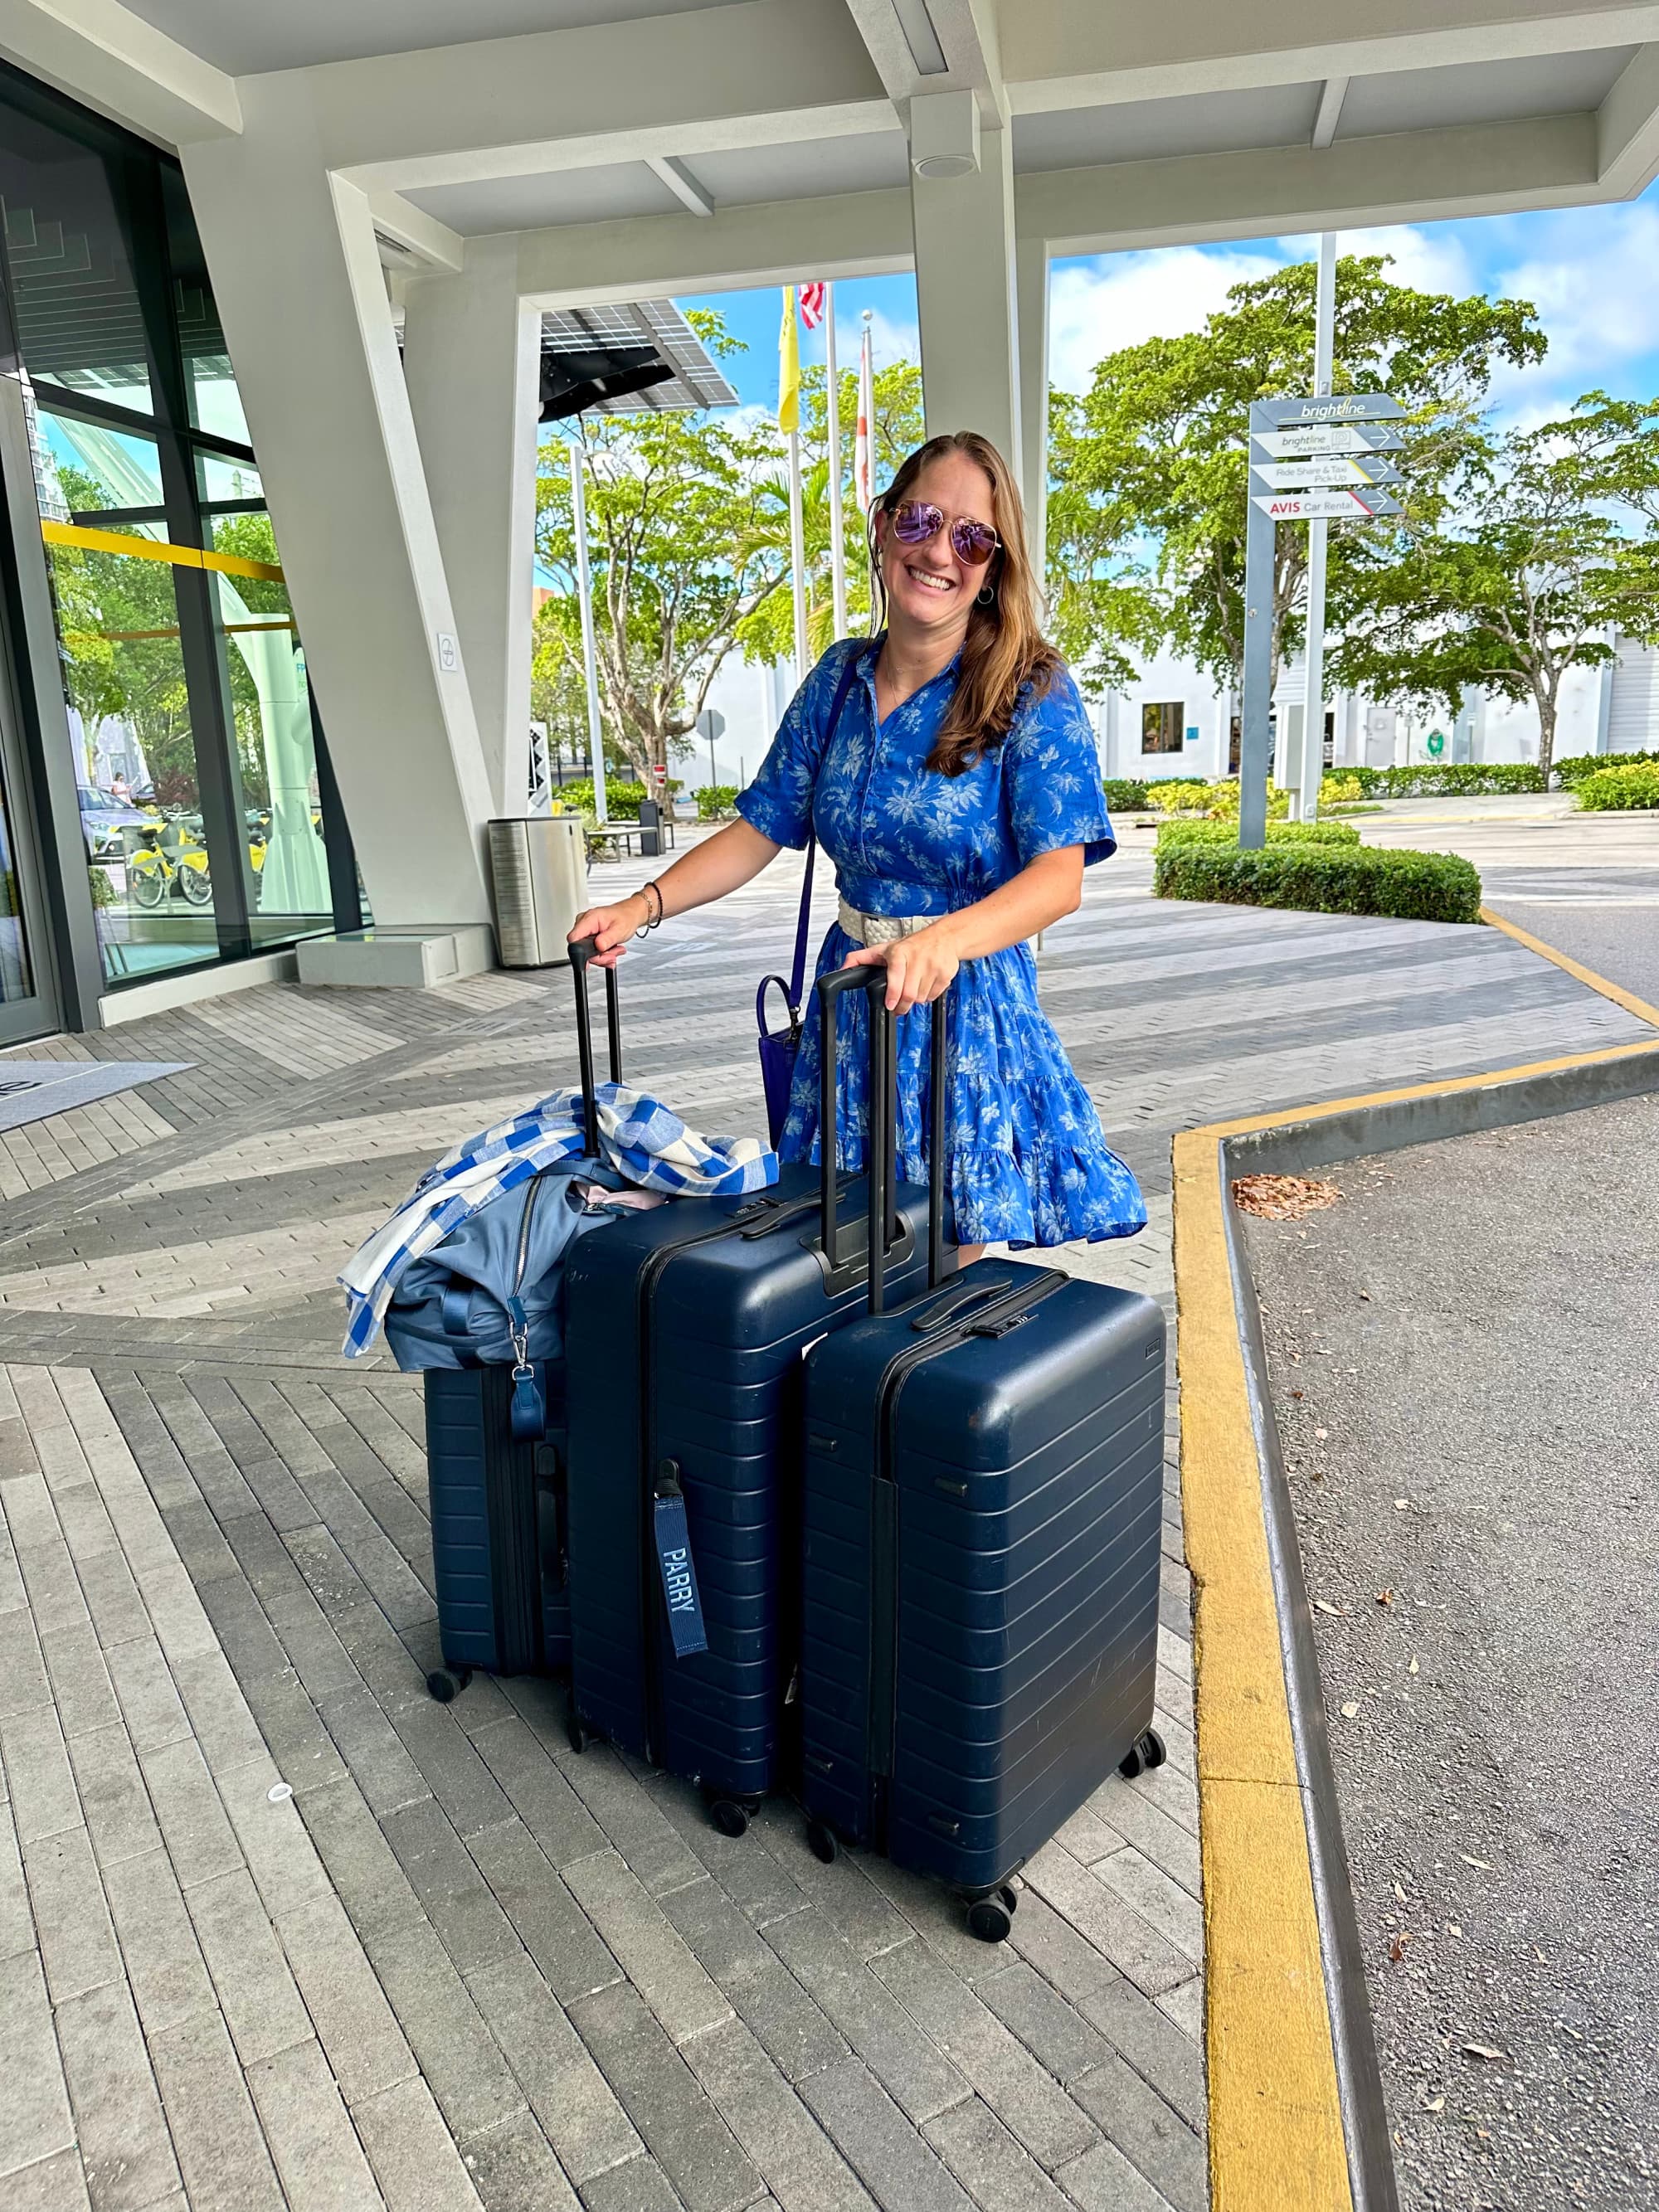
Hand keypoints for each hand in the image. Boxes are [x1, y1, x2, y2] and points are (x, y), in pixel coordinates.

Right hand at [568, 896, 648, 967]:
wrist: (630, 915)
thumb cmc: (625, 917)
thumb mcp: (620, 930)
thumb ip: (608, 939)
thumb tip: (598, 946)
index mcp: (589, 918)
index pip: (574, 938)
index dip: (580, 952)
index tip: (593, 959)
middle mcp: (584, 923)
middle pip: (581, 949)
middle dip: (598, 956)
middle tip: (612, 955)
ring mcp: (585, 930)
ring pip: (587, 952)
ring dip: (602, 956)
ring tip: (615, 950)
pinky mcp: (588, 935)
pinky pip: (590, 950)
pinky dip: (602, 954)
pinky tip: (611, 950)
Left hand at [845, 925, 959, 1015]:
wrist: (944, 937)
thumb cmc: (912, 945)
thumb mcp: (884, 949)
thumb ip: (861, 958)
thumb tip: (843, 968)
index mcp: (900, 952)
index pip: (896, 975)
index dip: (893, 993)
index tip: (890, 1005)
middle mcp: (918, 958)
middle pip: (909, 994)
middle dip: (901, 1006)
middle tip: (897, 1007)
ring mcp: (933, 966)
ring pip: (921, 998)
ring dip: (915, 999)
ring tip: (913, 987)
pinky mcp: (946, 974)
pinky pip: (934, 996)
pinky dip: (928, 996)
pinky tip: (925, 984)